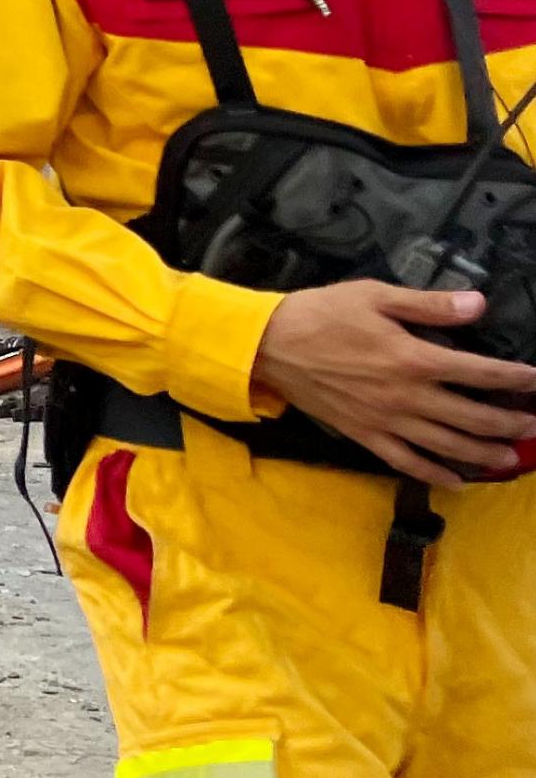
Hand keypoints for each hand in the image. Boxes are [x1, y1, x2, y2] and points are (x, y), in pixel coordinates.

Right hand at [254, 282, 535, 483]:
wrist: (268, 345)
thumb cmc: (321, 313)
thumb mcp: (374, 295)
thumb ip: (428, 304)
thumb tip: (477, 304)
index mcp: (414, 358)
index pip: (480, 372)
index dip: (515, 378)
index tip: (535, 380)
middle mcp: (408, 396)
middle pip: (474, 417)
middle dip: (511, 422)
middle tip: (534, 425)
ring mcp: (388, 421)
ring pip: (449, 445)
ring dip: (485, 452)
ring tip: (511, 457)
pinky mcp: (366, 436)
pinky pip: (408, 463)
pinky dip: (437, 475)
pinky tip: (459, 481)